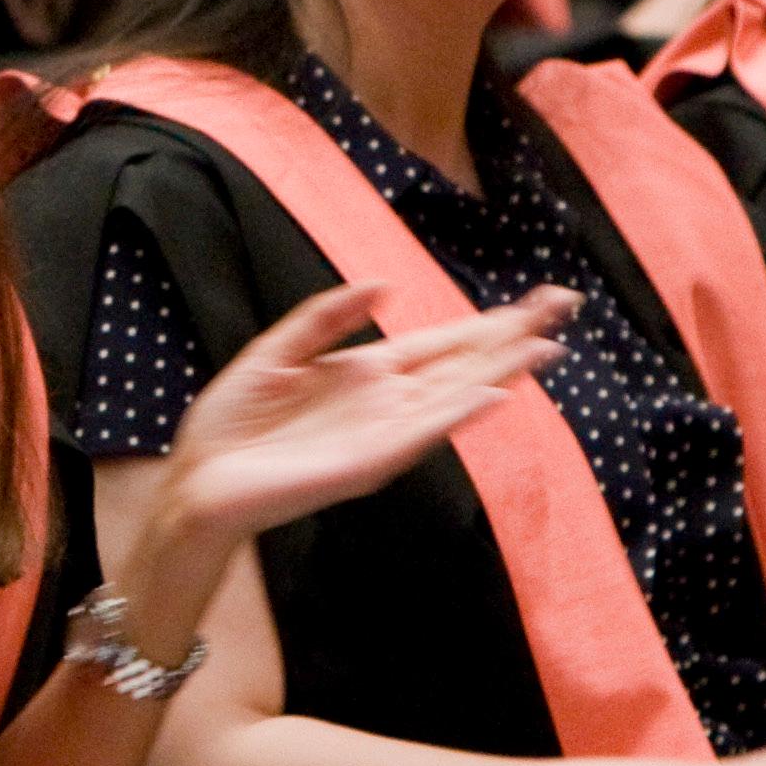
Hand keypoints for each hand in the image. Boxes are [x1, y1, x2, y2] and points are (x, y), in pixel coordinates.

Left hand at [158, 282, 575, 547]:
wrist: (200, 482)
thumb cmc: (233, 425)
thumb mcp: (276, 352)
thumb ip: (326, 316)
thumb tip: (384, 283)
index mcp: (367, 374)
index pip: (444, 342)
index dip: (489, 322)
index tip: (539, 299)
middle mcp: (387, 403)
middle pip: (464, 362)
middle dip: (513, 335)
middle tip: (565, 303)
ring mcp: (383, 434)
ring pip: (455, 394)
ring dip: (500, 370)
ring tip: (545, 343)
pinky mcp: (369, 462)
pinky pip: (422, 433)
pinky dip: (458, 412)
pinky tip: (492, 392)